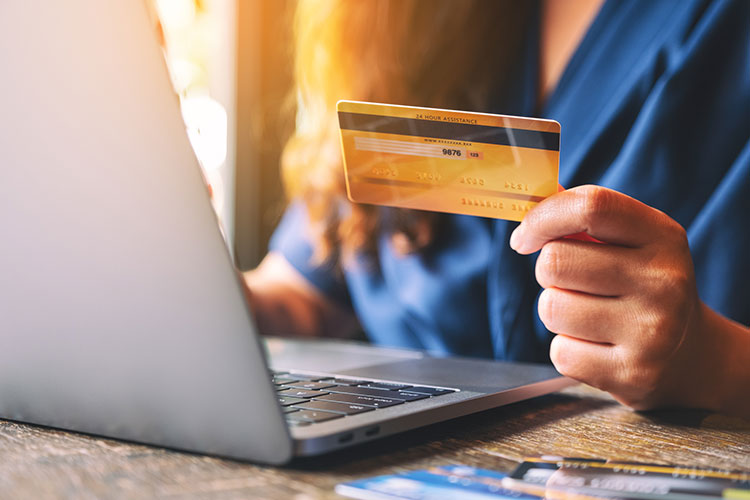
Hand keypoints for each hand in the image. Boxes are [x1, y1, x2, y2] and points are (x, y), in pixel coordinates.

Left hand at [509, 185, 711, 409]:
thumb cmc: (642, 287)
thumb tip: (531, 196)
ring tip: (588, 315)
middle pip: (555, 262)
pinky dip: (567, 348)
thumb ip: (583, 219)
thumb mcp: (631, 243)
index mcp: (662, 236)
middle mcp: (662, 281)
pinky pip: (560, 351)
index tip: (524, 237)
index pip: (591, 206)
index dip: (543, 217)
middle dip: (549, 272)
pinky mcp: (631, 373)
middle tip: (572, 282)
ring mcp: (651, 331)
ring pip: (551, 307)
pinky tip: (598, 346)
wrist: (689, 356)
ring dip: (556, 310)